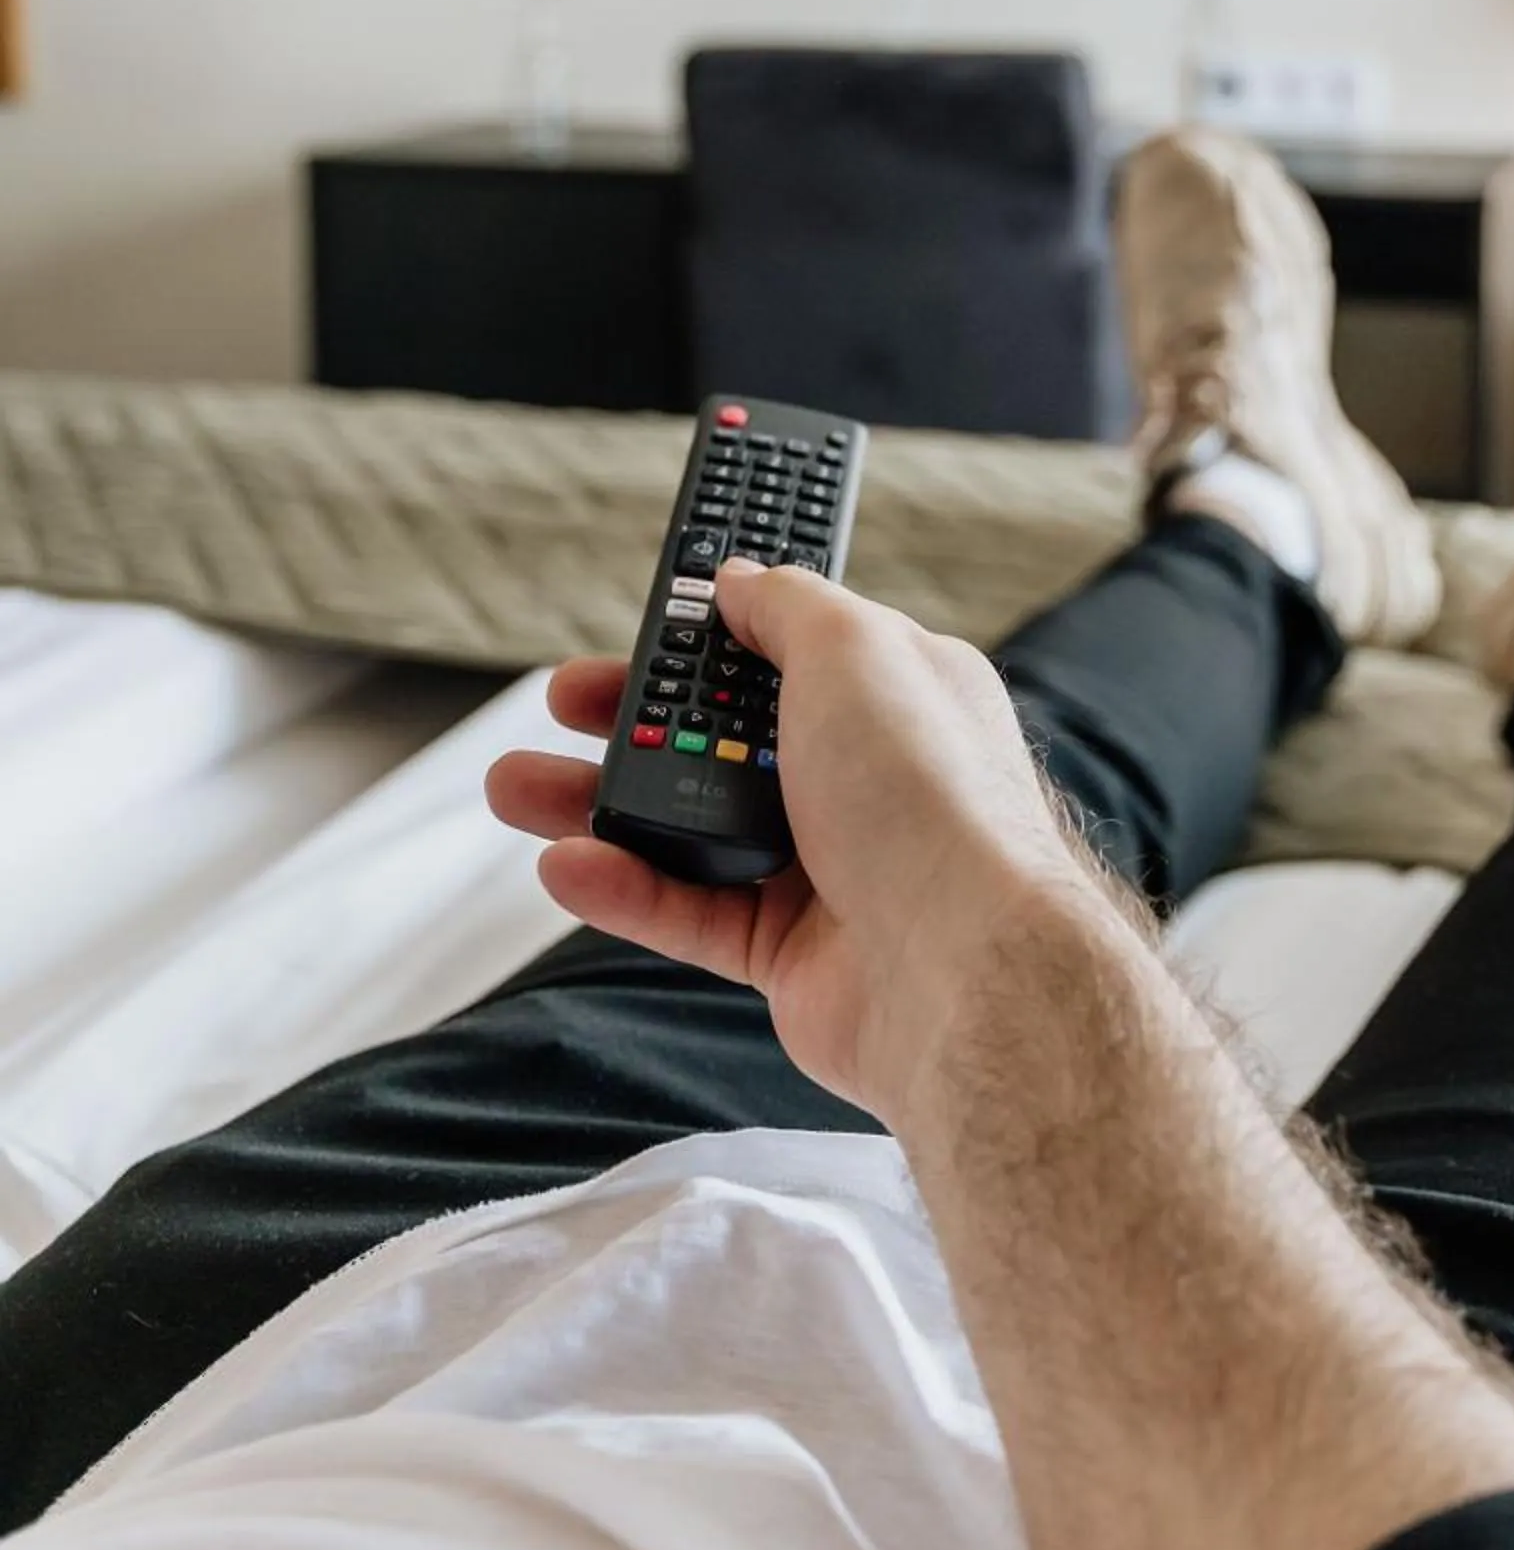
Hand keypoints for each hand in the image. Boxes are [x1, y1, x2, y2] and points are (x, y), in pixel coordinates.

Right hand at [486, 563, 1094, 1125]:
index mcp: (897, 695)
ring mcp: (828, 869)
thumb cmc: (928, 796)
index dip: (721, 632)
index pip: (795, 648)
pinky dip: (624, 889)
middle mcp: (866, 778)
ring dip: (598, 804)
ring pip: (690, 827)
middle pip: (727, 737)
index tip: (654, 620)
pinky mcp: (791, 956)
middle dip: (636, 716)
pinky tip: (565, 865)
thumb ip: (788, 607)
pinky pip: (688, 913)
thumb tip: (742, 580)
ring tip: (513, 788)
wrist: (965, 969)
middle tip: (565, 700)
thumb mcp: (853, 648)